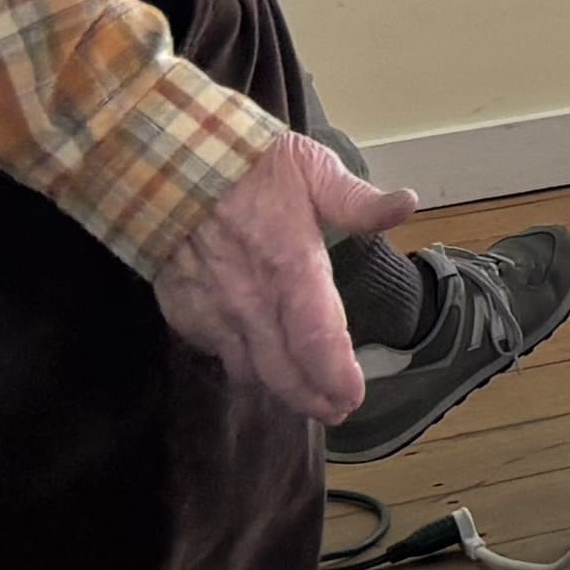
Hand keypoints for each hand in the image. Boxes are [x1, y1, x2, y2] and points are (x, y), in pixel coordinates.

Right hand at [154, 130, 417, 423]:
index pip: (317, 341)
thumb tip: (406, 204)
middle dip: (312, 398)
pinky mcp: (182, 312)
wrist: (163, 161)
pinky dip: (241, 362)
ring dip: (278, 388)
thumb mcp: (312, 169)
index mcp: (291, 266)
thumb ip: (357, 201)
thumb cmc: (246, 162)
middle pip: (283, 373)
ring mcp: (212, 311)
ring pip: (249, 370)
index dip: (335, 377)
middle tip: (336, 408)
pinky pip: (217, 351)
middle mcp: (250, 301)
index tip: (352, 397)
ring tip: (304, 394)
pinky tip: (258, 360)